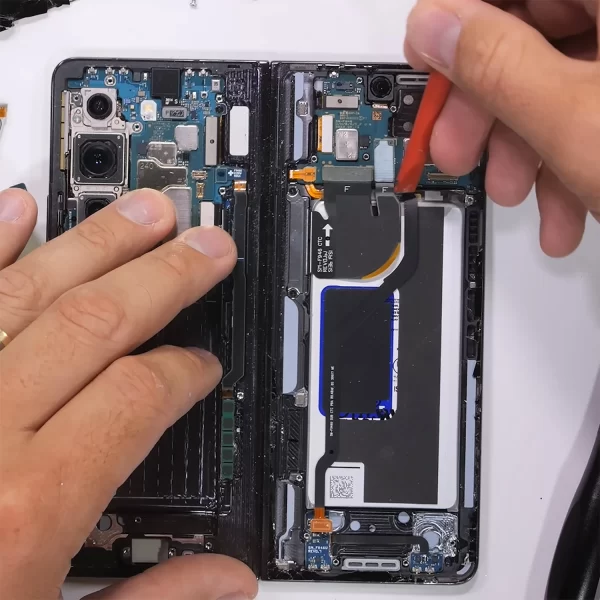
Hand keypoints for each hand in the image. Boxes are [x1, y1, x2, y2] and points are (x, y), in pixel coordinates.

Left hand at [0, 188, 256, 599]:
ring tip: (145, 213)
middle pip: (94, 324)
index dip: (185, 372)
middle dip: (165, 277)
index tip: (202, 365)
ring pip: (23, 292)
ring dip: (93, 245)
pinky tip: (14, 209)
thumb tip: (226, 582)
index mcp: (21, 511)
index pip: (137, 397)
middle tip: (206, 247)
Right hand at [405, 0, 599, 256]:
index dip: (456, 16)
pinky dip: (566, 158)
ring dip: (522, 146)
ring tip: (514, 192)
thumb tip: (435, 31)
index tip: (425, 57)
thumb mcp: (577, 122)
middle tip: (457, 148)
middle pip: (531, 33)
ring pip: (559, 82)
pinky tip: (563, 207)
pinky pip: (590, 111)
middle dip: (486, 105)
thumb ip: (498, 68)